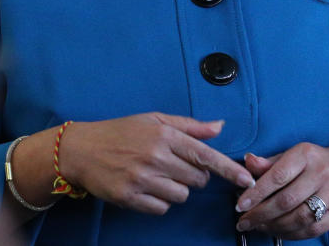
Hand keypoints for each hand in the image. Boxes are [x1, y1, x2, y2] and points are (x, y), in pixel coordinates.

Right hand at [58, 113, 255, 214]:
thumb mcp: (154, 120)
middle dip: (193, 175)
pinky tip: (146, 187)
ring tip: (157, 175)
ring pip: (181, 196)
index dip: (229, 170)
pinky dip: (160, 201)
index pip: (206, 155)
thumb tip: (219, 127)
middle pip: (197, 179)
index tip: (247, 180)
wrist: (81, 150)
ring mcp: (142, 179)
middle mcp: (155, 157)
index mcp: (164, 135)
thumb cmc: (120, 132)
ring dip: (176, 189)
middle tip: (175, 165)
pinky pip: (162, 208)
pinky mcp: (130, 197)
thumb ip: (189, 126)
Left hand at [233, 143, 328, 237]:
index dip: (256, 193)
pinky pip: (311, 229)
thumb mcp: (291, 155)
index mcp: (305, 155)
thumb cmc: (312, 163)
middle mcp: (321, 173)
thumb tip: (247, 162)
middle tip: (244, 221)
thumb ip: (268, 163)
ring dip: (274, 226)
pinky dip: (290, 234)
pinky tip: (276, 230)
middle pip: (287, 200)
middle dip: (261, 214)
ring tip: (258, 226)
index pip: (277, 176)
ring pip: (298, 218)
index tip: (240, 205)